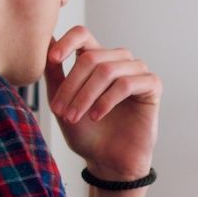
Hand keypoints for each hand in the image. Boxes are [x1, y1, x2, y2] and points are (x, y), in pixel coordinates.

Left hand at [44, 26, 160, 180]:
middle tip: (60, 110)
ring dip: (86, 95)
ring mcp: (137, 72)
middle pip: (91, 57)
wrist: (107, 162)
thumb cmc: (86, 134)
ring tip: (74, 117)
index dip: (67, 42)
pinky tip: (96, 116)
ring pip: (107, 70)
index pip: (83, 34)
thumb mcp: (61, 102)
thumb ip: (54, 73)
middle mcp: (118, 61)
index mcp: (96, 60)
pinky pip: (127, 84)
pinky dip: (107, 100)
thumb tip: (45, 41)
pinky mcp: (152, 86)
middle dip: (72, 85)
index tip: (53, 59)